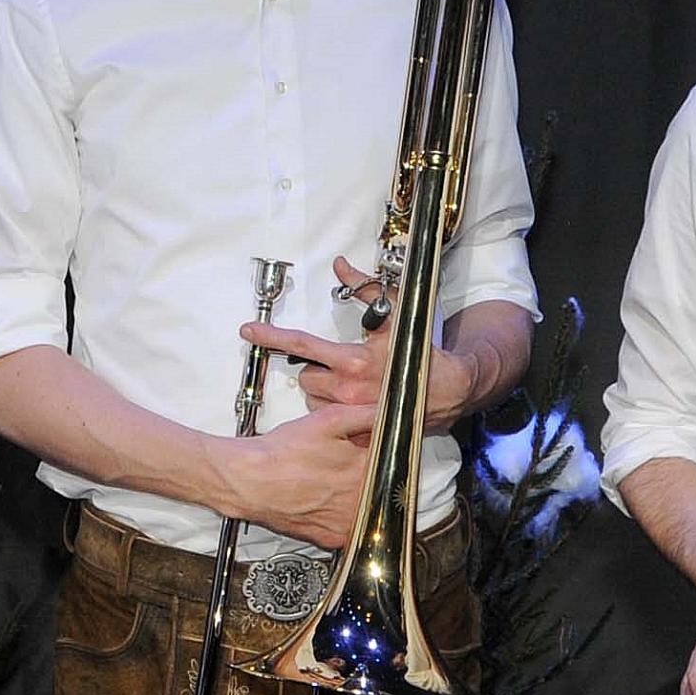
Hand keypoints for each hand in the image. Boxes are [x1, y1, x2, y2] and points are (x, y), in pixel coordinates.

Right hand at [207, 402, 376, 547]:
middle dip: (366, 471)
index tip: (367, 447)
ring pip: (366, 506)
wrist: (248, 481)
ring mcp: (347, 523)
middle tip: (342, 463)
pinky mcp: (332, 538)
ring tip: (330, 480)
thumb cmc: (282, 453)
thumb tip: (390, 410)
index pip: (392, 461)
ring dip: (356, 493)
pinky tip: (324, 498)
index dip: (379, 451)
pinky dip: (341, 512)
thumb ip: (366, 414)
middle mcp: (361, 502)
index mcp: (366, 471)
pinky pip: (348, 525)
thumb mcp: (329, 419)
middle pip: (380, 484)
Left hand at [245, 259, 484, 424]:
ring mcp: (350, 412)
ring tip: (350, 384)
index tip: (248, 331)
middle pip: (304, 376)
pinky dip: (333, 408)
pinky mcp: (355, 428)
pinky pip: (327, 417)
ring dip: (323, 390)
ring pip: (313, 398)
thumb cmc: (419, 350)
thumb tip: (340, 265)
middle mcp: (347, 389)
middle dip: (315, 369)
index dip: (271, 336)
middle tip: (339, 366)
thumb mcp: (394, 314)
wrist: (447, 389)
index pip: (302, 344)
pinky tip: (353, 401)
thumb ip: (364, 288)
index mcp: (352, 360)